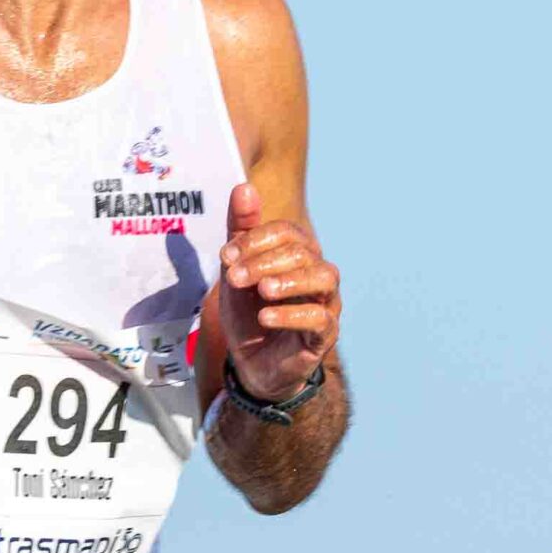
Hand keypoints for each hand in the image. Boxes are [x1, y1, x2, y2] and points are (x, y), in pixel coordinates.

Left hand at [216, 183, 340, 401]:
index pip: (288, 232)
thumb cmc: (248, 315)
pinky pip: (319, 319)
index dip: (257, 239)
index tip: (225, 256)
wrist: (252, 365)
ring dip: (290, 280)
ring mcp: (326, 304)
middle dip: (265, 261)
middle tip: (234, 277)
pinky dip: (292, 314)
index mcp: (299, 255)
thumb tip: (243, 187)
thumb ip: (240, 232)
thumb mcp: (236, 272)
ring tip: (262, 290)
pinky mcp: (324, 336)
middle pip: (304, 252)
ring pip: (324, 278)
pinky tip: (265, 316)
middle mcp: (318, 274)